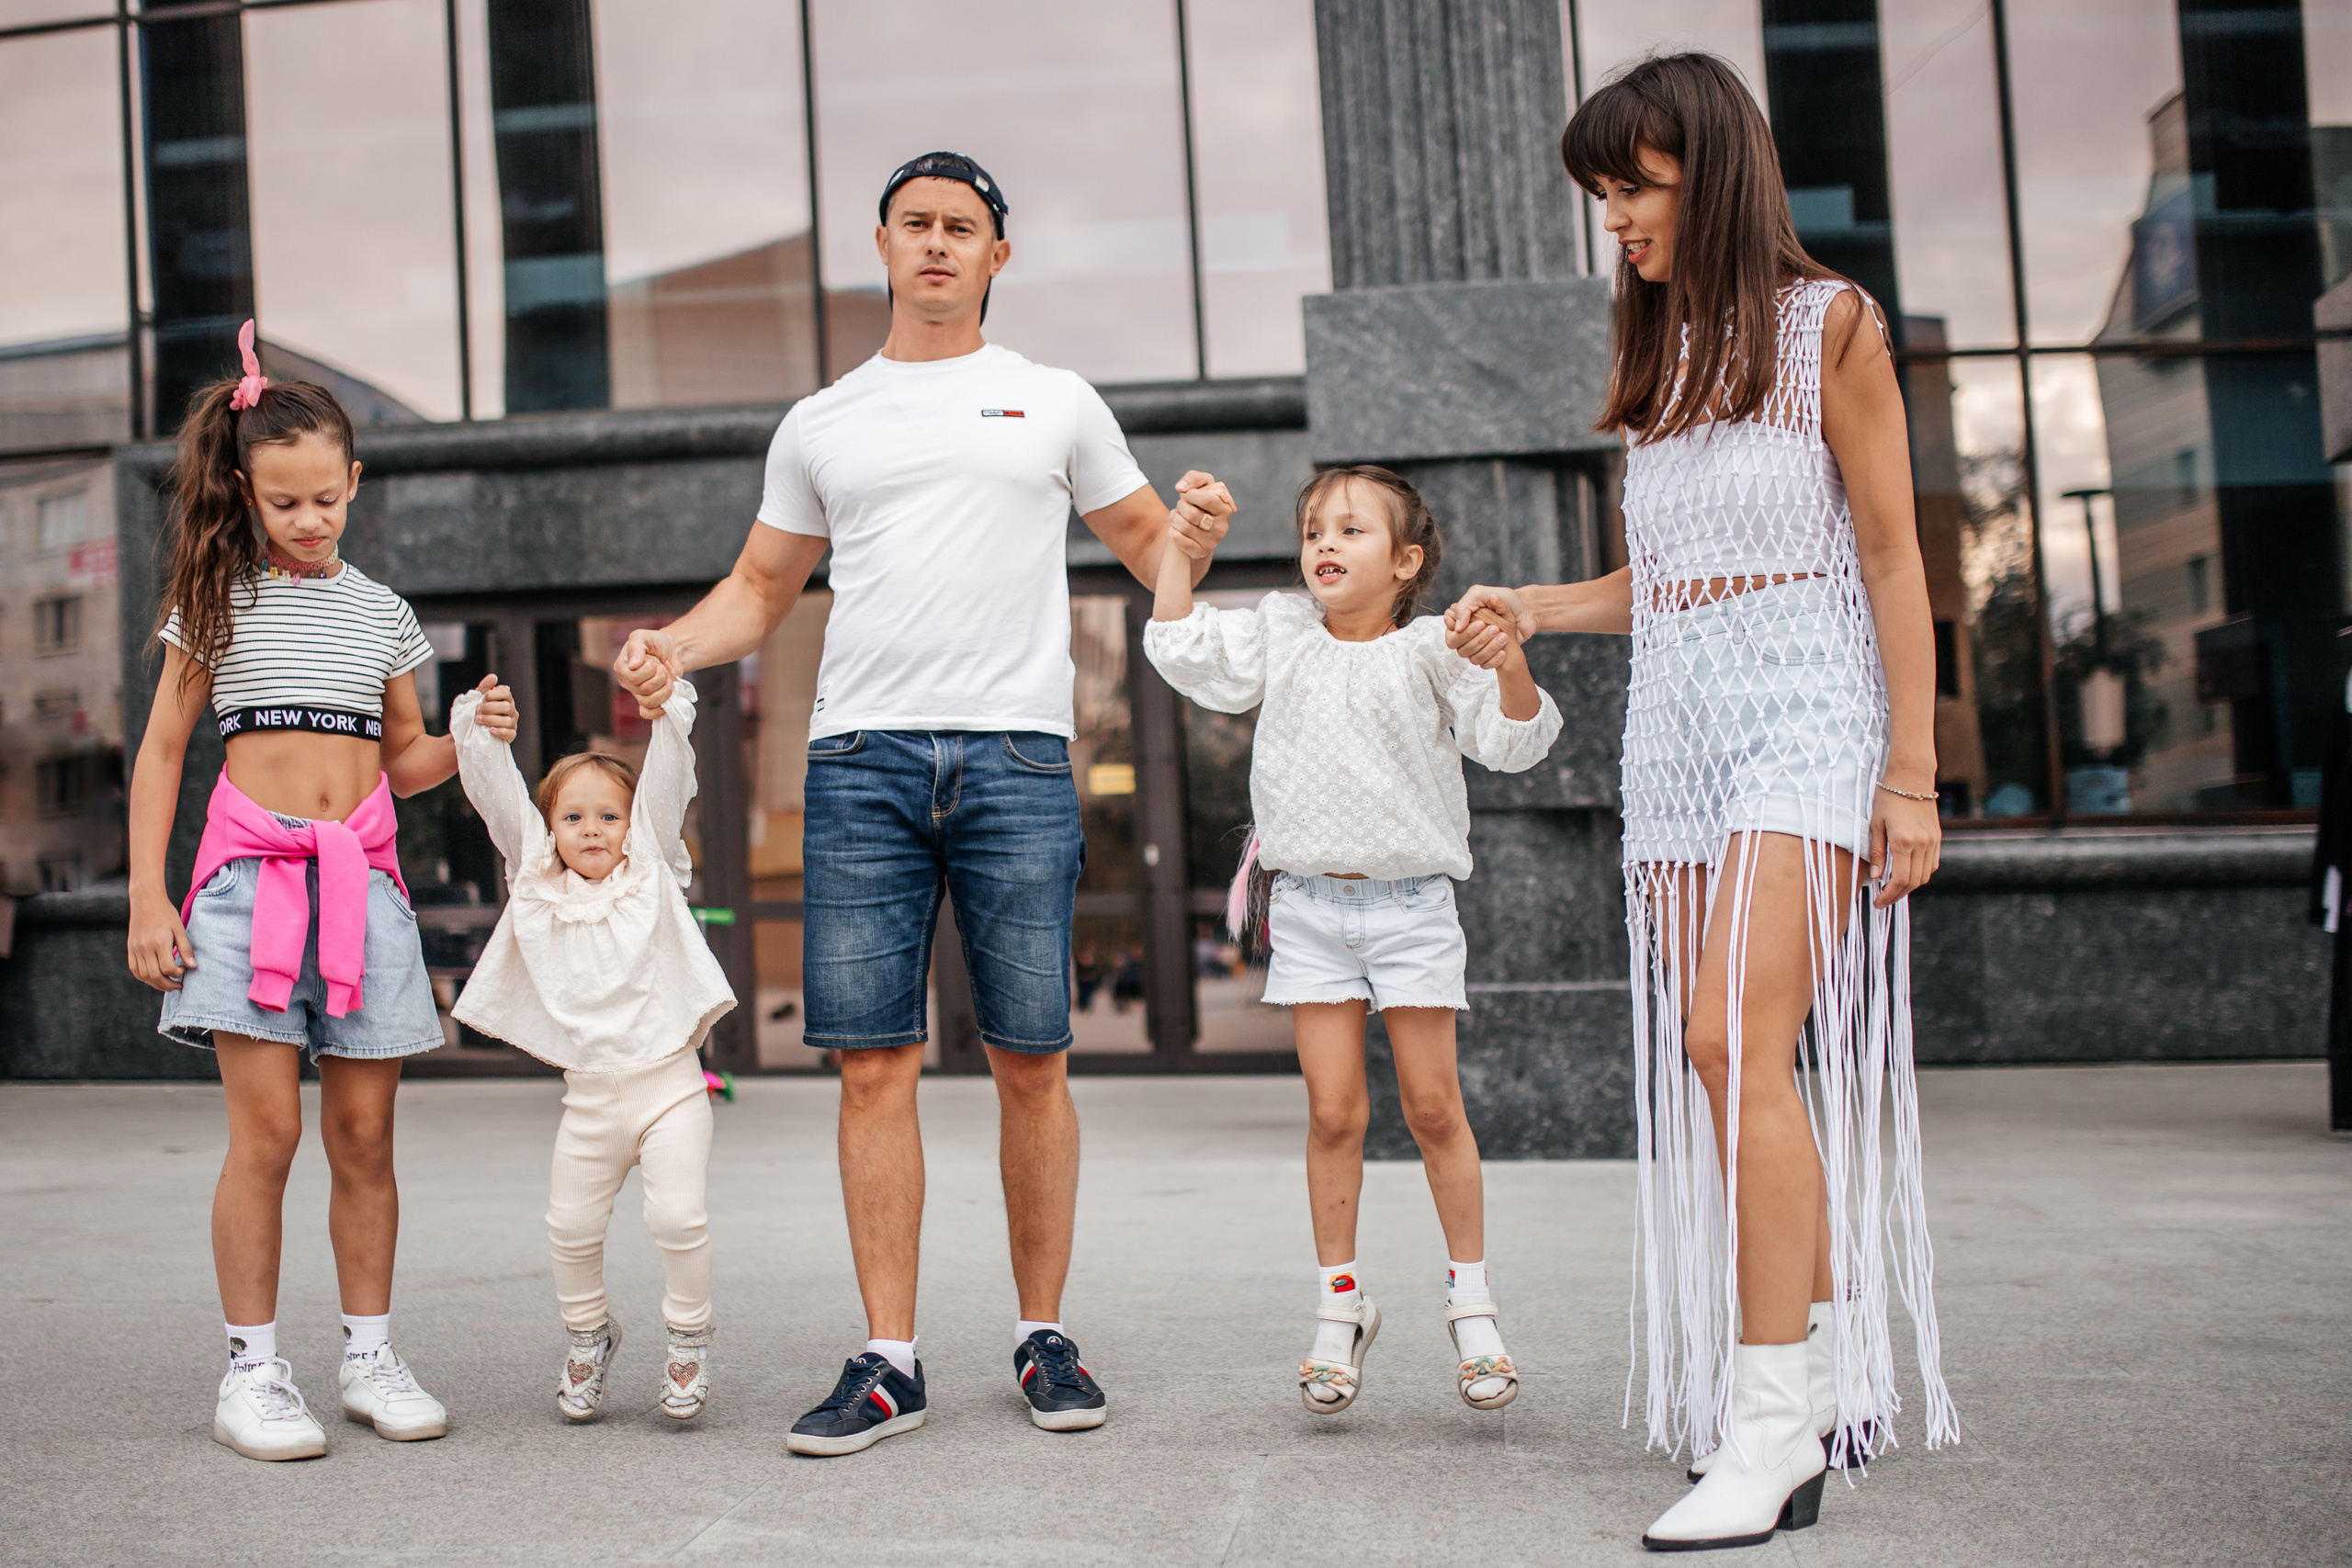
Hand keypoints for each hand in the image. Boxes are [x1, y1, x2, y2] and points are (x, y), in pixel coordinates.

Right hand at [127, 895, 194, 992]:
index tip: (185, 970)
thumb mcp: (179, 929)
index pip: (168, 968)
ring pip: (144, 976)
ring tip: (168, 985)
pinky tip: (153, 978)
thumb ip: (185, 949)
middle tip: (178, 986)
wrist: (146, 901)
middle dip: (168, 985)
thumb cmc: (166, 914)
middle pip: (155, 976)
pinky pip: (134, 969)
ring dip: (156, 984)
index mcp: (159, 943)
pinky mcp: (130, 949)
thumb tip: (193, 967)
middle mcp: (145, 948)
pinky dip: (144, 978)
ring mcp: (135, 949)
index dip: (178, 974)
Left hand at [471, 673, 517, 741]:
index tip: (483, 698)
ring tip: (478, 720)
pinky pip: (510, 733)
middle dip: (490, 708)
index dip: (494, 694)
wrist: (469, 732)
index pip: (506, 693)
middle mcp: (511, 711)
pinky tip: (490, 730)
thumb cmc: (476, 713)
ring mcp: (512, 724)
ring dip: (491, 719)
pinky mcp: (510, 736)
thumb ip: (484, 688)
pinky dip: (500, 731)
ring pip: (507, 721)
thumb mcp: (477, 699)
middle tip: (477, 710)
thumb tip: (493, 677)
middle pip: (506, 707)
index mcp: (505, 700)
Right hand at [615, 627, 678, 717]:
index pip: (634, 677)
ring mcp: (638, 693)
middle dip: (660, 678)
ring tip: (670, 681)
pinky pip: (648, 713)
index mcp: (622, 667)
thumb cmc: (655, 642)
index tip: (654, 661)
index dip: (649, 671)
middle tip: (664, 669)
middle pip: (644, 690)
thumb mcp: (643, 636)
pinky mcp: (649, 700)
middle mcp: (628, 682)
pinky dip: (658, 710)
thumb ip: (636, 647)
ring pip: (649, 702)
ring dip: (664, 691)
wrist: (671, 650)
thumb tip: (633, 665)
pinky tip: (666, 703)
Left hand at [1169, 470, 1233, 560]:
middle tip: (1180, 506)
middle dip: (1181, 506)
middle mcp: (1223, 527)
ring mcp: (1213, 541)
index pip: (1207, 500)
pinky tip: (1174, 529)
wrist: (1197, 527)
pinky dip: (1173, 533)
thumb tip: (1181, 488)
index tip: (1187, 495)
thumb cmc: (1199, 502)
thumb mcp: (1201, 485)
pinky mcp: (1201, 551)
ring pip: (1185, 527)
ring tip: (1175, 515)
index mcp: (1226, 509)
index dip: (1191, 495)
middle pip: (1193, 514)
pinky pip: (1182, 542)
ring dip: (1174, 518)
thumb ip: (1193, 478)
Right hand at [1444, 585, 1529, 668]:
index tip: (1481, 623)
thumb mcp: (1483, 594)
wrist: (1528, 611)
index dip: (1463, 631)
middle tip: (1494, 628)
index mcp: (1463, 618)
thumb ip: (1465, 606)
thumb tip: (1457, 627)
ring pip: (1470, 656)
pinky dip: (1493, 660)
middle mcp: (1467, 633)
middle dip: (1477, 638)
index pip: (1451, 631)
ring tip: (1503, 636)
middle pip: (1458, 645)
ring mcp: (1476, 645)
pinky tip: (1503, 652)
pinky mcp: (1488, 655)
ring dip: (1488, 648)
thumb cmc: (1508, 599)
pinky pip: (1483, 665)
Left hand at [1867, 786, 1941, 906]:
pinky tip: (1907, 874)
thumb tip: (1875, 877)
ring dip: (1910, 887)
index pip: (1899, 879)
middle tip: (1883, 900)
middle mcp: (1921, 844)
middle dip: (1898, 895)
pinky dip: (1920, 874)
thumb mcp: (1875, 824)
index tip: (1877, 902)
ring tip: (1893, 889)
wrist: (1911, 777)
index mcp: (1903, 841)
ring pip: (1925, 875)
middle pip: (1913, 882)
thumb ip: (1875, 852)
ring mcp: (1932, 841)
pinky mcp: (1937, 837)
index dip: (1888, 895)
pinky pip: (1932, 864)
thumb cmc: (1887, 797)